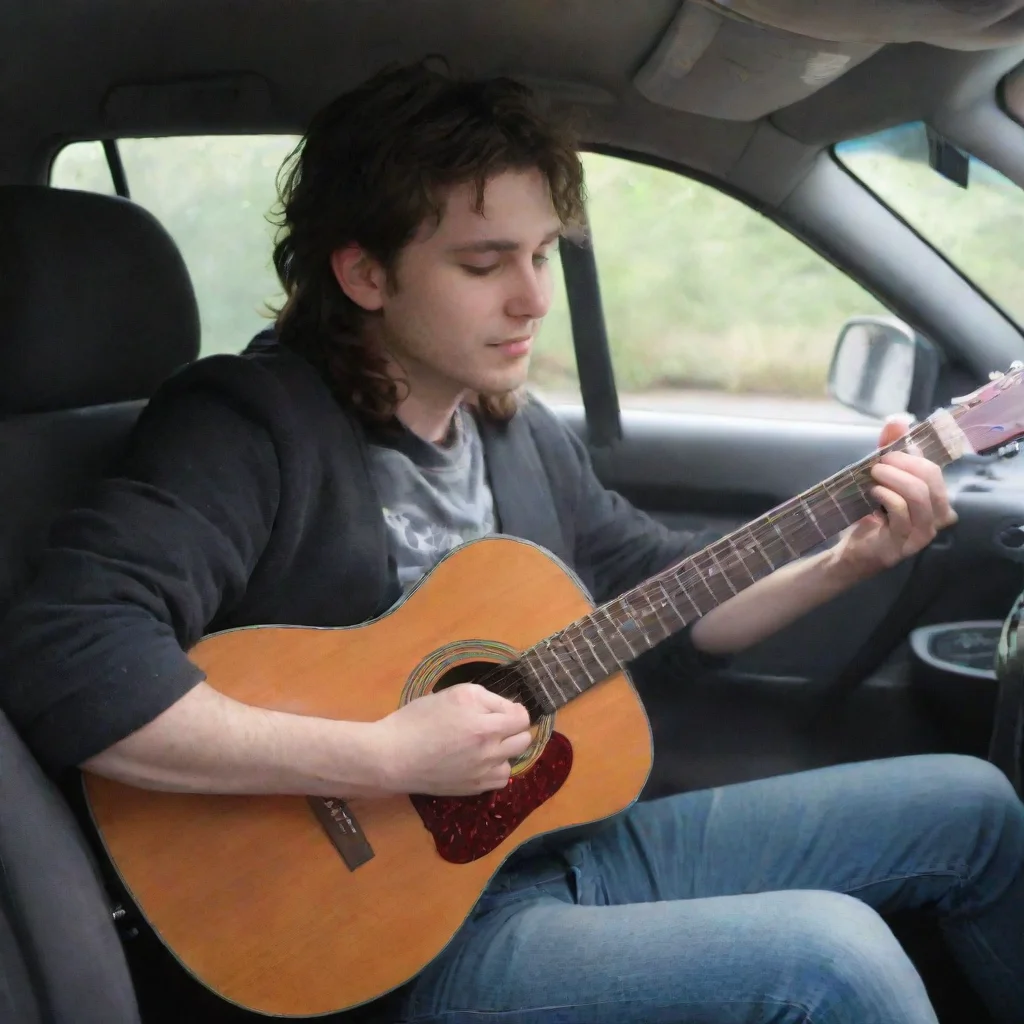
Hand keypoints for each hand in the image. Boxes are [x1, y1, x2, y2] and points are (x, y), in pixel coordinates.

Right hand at [371, 683, 532, 796]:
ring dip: (505, 749)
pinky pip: (501, 778)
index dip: (513, 709)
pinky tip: (480, 761)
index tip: (499, 708)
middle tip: (493, 723)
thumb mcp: (453, 694)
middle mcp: (489, 751)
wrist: (392, 757)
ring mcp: (483, 773)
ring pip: (514, 759)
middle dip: (513, 728)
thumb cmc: (418, 720)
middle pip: (523, 739)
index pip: (522, 718)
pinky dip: (496, 768)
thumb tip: (509, 708)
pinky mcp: (474, 788)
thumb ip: (488, 699)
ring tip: (485, 743)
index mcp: (485, 725)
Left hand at [833, 415, 957, 579]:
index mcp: (936, 500)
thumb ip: (889, 450)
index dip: (913, 453)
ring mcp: (923, 533)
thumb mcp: (880, 479)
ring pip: (919, 495)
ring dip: (894, 478)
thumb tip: (898, 420)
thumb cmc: (871, 515)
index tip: (889, 448)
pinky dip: (887, 496)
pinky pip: (902, 512)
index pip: (934, 469)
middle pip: (931, 478)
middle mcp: (938, 518)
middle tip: (879, 462)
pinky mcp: (905, 544)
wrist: (852, 552)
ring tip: (874, 474)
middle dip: (903, 463)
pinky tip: (874, 492)